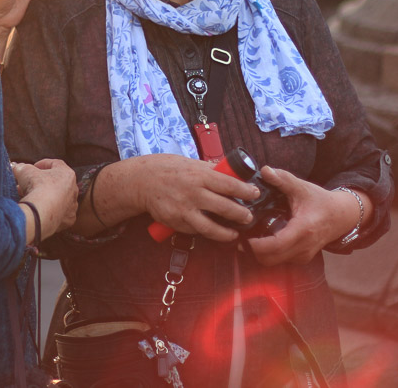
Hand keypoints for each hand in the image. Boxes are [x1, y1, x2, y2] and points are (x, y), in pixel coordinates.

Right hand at [16, 158, 77, 239]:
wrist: (41, 212)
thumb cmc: (36, 187)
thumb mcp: (25, 171)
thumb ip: (22, 167)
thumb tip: (17, 168)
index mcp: (67, 174)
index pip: (55, 164)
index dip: (42, 164)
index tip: (32, 168)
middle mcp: (73, 189)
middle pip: (56, 182)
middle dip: (40, 182)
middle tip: (26, 185)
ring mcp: (72, 205)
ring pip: (57, 198)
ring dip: (44, 197)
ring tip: (29, 197)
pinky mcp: (68, 219)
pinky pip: (59, 213)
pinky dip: (50, 211)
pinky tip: (39, 211)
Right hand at [138, 154, 259, 242]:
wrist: (142, 181)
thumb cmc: (168, 168)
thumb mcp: (190, 163)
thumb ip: (210, 170)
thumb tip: (232, 175)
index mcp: (199, 175)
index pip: (229, 185)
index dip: (246, 191)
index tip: (255, 193)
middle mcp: (193, 193)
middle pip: (224, 208)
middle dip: (241, 215)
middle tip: (249, 217)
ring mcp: (184, 210)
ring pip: (211, 227)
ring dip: (226, 233)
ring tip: (234, 233)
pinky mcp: (176, 222)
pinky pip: (195, 230)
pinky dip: (206, 232)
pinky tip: (213, 231)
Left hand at [246, 167, 356, 265]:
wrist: (342, 216)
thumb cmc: (321, 201)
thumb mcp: (302, 188)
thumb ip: (283, 179)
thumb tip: (265, 170)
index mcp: (303, 230)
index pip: (275, 245)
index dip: (255, 245)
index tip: (241, 236)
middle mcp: (303, 247)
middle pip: (269, 259)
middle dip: (251, 250)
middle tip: (239, 235)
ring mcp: (303, 256)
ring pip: (273, 262)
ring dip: (257, 253)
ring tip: (247, 236)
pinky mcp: (302, 259)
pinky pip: (279, 261)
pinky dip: (267, 254)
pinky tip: (260, 239)